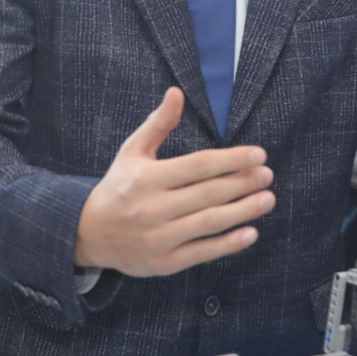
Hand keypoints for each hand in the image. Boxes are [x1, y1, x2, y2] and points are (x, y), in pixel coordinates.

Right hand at [73, 87, 273, 275]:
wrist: (88, 233)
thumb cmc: (118, 187)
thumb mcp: (132, 152)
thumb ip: (157, 124)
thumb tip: (176, 92)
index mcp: (146, 178)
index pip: (198, 165)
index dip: (231, 159)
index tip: (258, 155)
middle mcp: (152, 208)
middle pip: (208, 193)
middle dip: (243, 183)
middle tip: (267, 175)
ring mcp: (159, 237)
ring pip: (209, 222)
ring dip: (243, 210)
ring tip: (267, 199)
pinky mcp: (164, 262)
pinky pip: (202, 252)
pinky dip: (228, 244)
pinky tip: (250, 232)